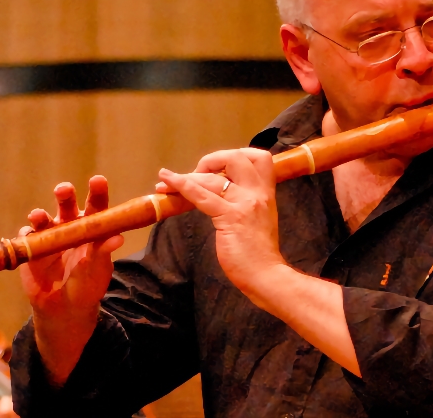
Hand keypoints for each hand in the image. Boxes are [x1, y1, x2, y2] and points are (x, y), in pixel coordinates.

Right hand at [17, 176, 123, 382]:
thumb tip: (118, 238)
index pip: (95, 206)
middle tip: (64, 189)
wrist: (64, 308)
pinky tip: (29, 238)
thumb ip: (103, 253)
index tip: (97, 180)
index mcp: (91, 228)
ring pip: (43, 219)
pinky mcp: (32, 248)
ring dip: (40, 216)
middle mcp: (69, 227)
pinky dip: (27, 235)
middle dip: (64, 195)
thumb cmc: (87, 286)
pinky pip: (27, 237)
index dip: (96, 192)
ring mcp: (49, 235)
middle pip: (66, 205)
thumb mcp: (97, 271)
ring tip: (38, 217)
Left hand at [156, 148, 284, 296]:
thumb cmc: (260, 254)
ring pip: (212, 178)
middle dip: (212, 160)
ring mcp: (244, 204)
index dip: (238, 155)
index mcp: (266, 193)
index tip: (220, 167)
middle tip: (197, 174)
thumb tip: (224, 195)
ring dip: (187, 177)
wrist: (267, 276)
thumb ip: (246, 205)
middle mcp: (257, 193)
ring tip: (166, 181)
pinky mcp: (230, 218)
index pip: (260, 157)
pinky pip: (202, 196)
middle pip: (236, 157)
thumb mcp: (258, 220)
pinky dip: (182, 186)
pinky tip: (167, 183)